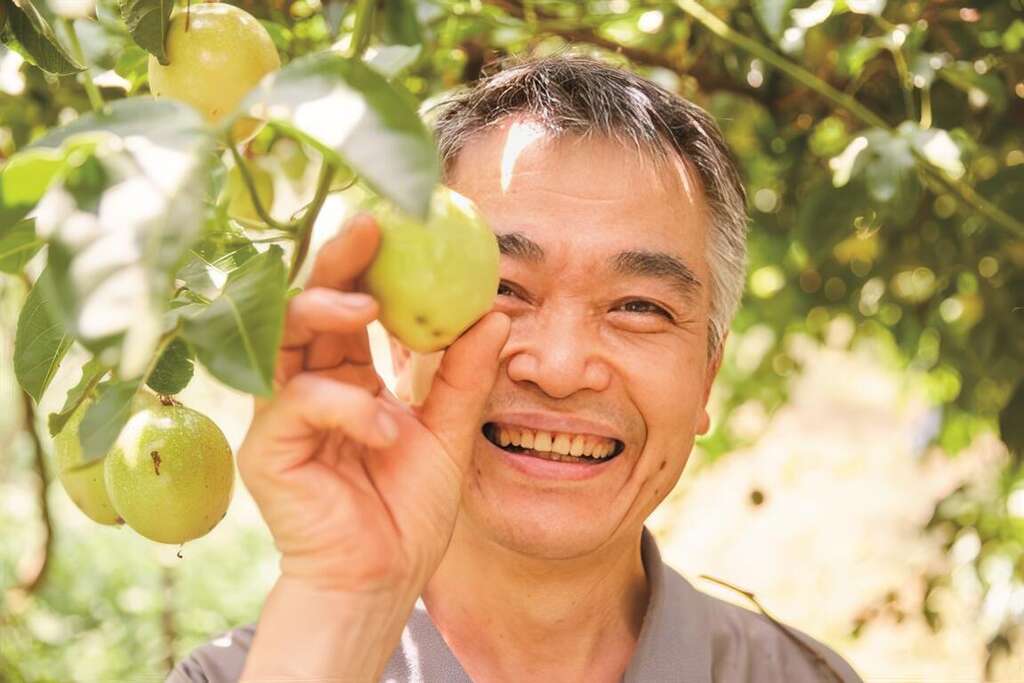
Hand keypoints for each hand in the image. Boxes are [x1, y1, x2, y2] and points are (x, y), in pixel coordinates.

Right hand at [237, 214, 508, 594]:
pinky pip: (298, 402)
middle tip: (368, 228)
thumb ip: (464, 377)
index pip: (350, 306)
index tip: (399, 222)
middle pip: (307, 304)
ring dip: (324, 314)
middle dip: (335, 262)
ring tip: (366, 311)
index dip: (367, 265)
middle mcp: (309, 384)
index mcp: (348, 376)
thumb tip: (496, 313)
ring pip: (283, 338)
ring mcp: (282, 415)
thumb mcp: (449, 433)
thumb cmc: (408, 509)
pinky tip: (384, 431)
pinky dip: (346, 406)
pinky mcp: (266, 449)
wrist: (380, 579)